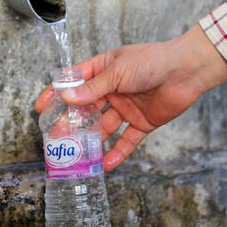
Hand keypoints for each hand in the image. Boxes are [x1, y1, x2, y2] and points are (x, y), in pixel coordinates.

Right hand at [35, 25, 226, 170]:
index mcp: (105, 70)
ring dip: (92, 140)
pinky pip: (127, 140)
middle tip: (55, 137)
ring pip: (104, 126)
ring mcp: (127, 106)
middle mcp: (114, 89)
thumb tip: (67, 98)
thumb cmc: (152, 61)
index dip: (57, 93)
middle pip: (87, 108)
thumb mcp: (118, 71)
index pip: (75, 82)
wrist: (186, 70)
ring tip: (76, 155)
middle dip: (71, 122)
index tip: (41, 106)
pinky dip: (117, 152)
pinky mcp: (143, 121)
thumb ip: (94, 88)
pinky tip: (105, 165)